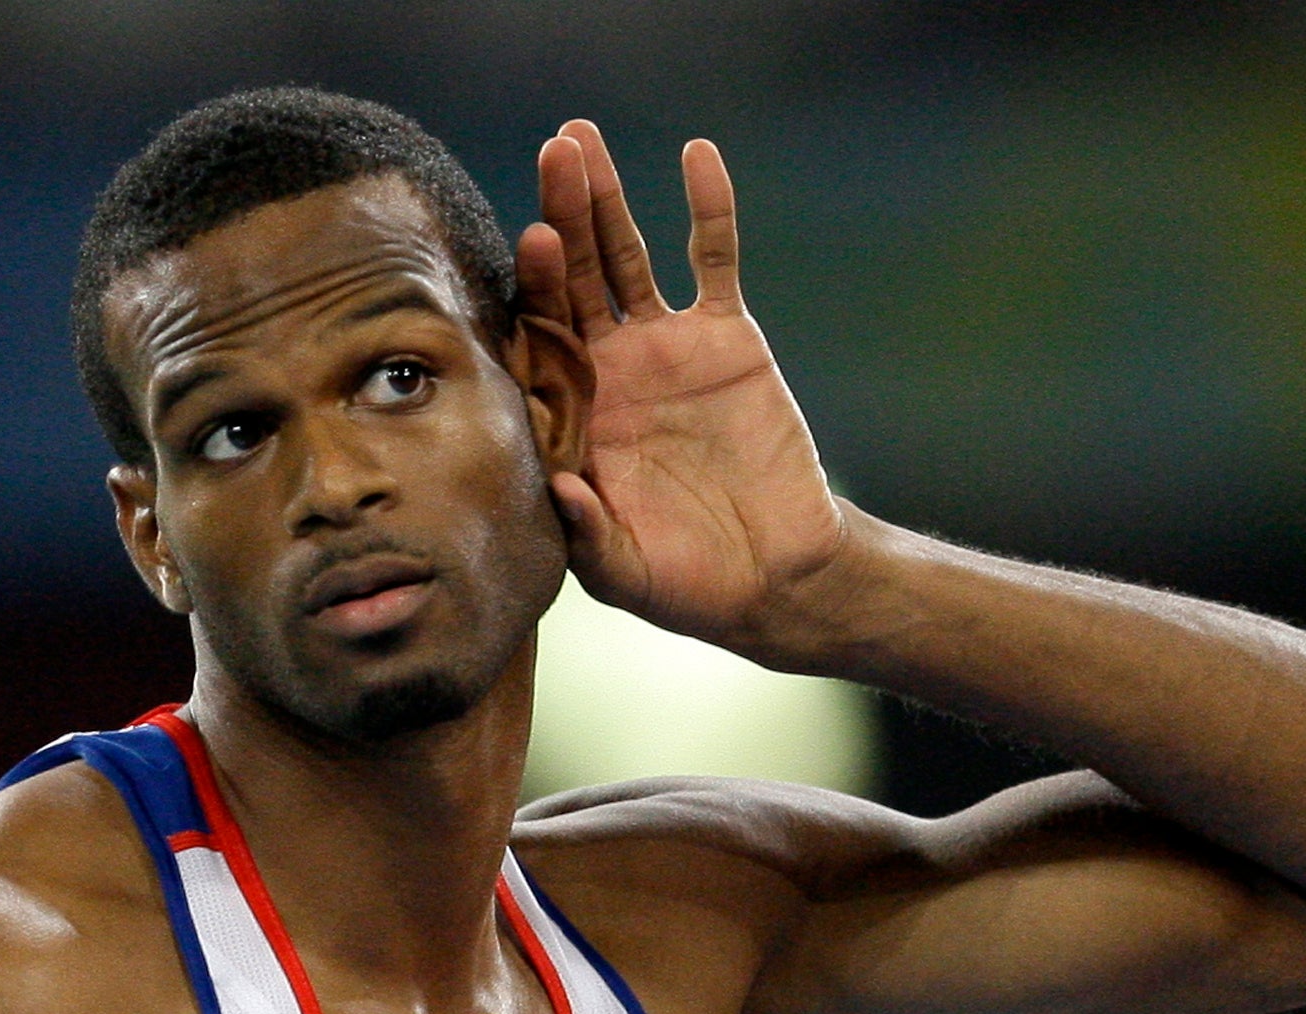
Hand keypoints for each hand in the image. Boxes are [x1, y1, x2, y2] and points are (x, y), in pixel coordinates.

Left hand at [518, 122, 846, 651]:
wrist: (772, 573)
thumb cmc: (686, 583)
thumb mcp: (627, 572)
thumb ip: (589, 533)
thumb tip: (560, 488)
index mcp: (571, 414)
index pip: (539, 337)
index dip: (536, 288)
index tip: (533, 240)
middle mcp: (607, 369)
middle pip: (573, 275)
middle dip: (561, 214)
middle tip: (554, 152)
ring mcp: (664, 345)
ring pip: (626, 253)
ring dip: (606, 196)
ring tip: (584, 137)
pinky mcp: (725, 337)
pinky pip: (713, 260)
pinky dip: (708, 209)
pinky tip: (697, 155)